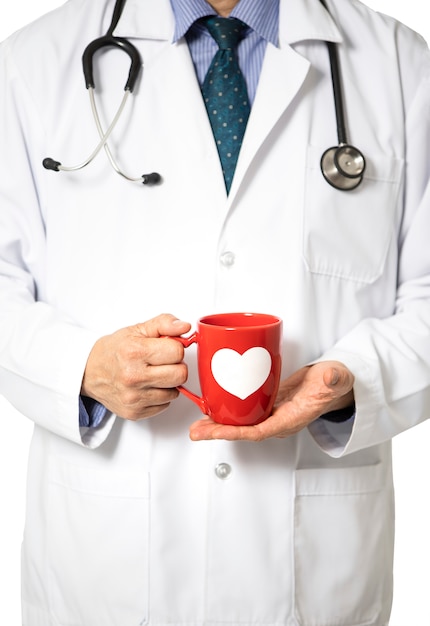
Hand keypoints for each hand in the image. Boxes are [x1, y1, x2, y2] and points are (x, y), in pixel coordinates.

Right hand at [81, 314, 190, 419]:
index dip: (175, 348)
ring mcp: (134, 398)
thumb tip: (185, 327)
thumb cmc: (114, 350)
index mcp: (135, 352)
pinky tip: (147, 387)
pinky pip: (164, 405)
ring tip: (153, 374)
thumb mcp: (137, 329)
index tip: (165, 348)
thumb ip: (164, 324)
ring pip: (175, 392)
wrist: (88, 373)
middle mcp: (133, 377)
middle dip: (176, 366)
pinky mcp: (135, 413)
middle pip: (180, 374)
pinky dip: (159, 396)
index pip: (177, 352)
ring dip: (168, 382)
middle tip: (162, 362)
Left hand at [189, 360, 353, 440]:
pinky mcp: (268, 403)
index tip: (216, 432)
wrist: (334, 381)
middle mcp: (279, 420)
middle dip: (219, 432)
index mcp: (291, 419)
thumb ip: (335, 379)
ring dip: (219, 424)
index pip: (259, 431)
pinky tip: (212, 407)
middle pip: (244, 430)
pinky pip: (245, 412)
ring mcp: (272, 413)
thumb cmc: (335, 382)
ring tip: (197, 425)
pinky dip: (228, 412)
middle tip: (196, 432)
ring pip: (242, 423)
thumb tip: (331, 377)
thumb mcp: (337, 379)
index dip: (236, 432)